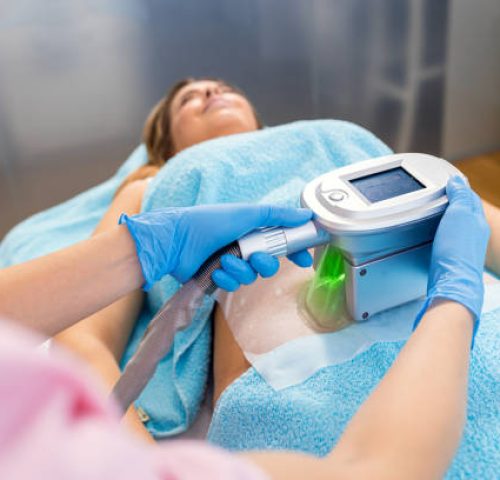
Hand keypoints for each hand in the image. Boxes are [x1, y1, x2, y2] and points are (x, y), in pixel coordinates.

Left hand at [119, 204, 312, 290]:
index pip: (281, 242)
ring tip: (224, 260)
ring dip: (240, 270)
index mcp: (252, 230)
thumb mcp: (247, 214)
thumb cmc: (209, 222)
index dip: (294, 252)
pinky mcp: (218, 278)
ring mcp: (231, 263)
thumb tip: (307, 215)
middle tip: (256, 257)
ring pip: (251, 277)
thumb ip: (277, 215)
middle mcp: (244, 246)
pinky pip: (233, 285)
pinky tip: (214, 270)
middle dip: (265, 263)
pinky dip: (225, 278)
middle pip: (269, 264)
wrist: (176, 240)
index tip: (304, 260)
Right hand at [415, 176, 489, 337]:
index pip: (470, 197)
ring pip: (458, 225)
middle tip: (440, 194)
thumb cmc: (456, 250)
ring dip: (449, 216)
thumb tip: (457, 180)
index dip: (458, 187)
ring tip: (436, 211)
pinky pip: (451, 238)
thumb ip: (460, 196)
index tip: (447, 181)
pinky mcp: (454, 258)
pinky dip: (444, 231)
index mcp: (478, 220)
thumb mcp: (459, 215)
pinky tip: (435, 234)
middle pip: (465, 211)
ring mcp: (465, 246)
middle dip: (454, 201)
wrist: (452, 281)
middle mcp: (475, 233)